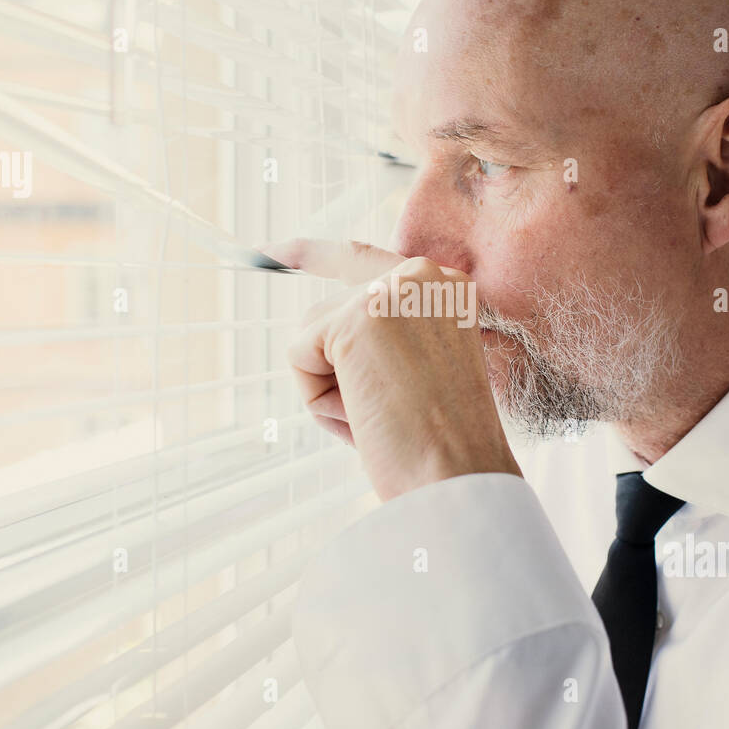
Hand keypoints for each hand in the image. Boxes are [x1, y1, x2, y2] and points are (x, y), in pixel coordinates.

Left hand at [262, 238, 521, 501]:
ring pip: (312, 334)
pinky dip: (317, 398)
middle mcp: (422, 275)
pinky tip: (364, 417)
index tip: (268, 252)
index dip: (310, 255)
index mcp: (445, 286)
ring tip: (381, 419)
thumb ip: (387, 333)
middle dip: (330, 367)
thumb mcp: (423, 370)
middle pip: (329, 308)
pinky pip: (298, 354)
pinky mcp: (356, 319)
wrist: (460, 475)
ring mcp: (390, 291)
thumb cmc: (441, 443)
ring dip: (329, 389)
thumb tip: (319, 331)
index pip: (360, 258)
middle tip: (369, 410)